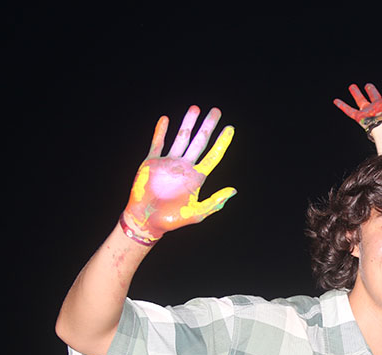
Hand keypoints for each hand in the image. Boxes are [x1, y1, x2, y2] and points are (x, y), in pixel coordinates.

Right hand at [122, 105, 236, 241]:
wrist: (147, 220)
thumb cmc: (172, 220)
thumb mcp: (197, 213)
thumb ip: (215, 202)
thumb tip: (234, 190)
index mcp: (197, 178)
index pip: (213, 155)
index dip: (222, 142)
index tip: (230, 128)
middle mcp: (185, 167)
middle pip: (199, 142)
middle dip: (207, 126)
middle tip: (215, 111)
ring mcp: (168, 163)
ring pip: (180, 138)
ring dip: (187, 123)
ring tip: (195, 108)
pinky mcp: (152, 162)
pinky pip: (157, 143)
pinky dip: (160, 131)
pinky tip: (166, 119)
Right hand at [333, 71, 381, 126]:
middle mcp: (377, 108)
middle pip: (373, 97)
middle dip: (370, 90)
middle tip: (368, 85)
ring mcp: (368, 112)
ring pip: (360, 101)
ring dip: (356, 94)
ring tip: (352, 86)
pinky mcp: (359, 117)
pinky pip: (349, 111)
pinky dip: (342, 106)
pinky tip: (336, 101)